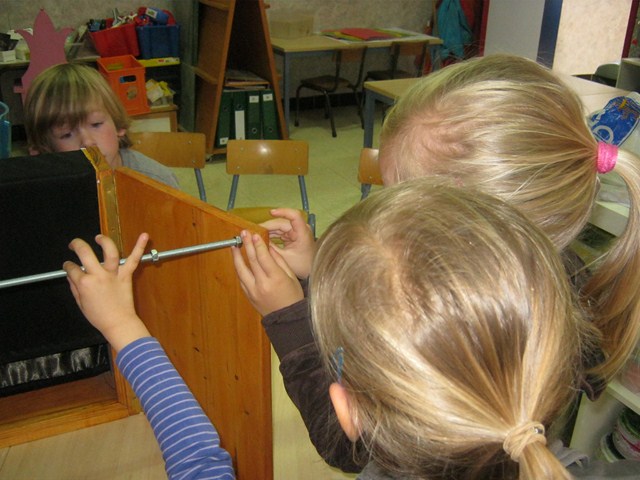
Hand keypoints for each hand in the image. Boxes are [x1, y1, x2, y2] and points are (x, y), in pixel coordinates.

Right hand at [63, 233, 150, 351]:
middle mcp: (98, 275)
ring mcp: (113, 274)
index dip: (68, 266)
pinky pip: (134, 259)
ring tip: (99, 238)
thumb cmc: (99, 316)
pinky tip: (144, 236)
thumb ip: (74, 287)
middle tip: (74, 244)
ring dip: (104, 241)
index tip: (68, 266)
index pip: (72, 268)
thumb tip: (71, 275)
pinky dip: (139, 247)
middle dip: (77, 244)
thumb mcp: (80, 303)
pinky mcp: (126, 275)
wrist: (118, 323)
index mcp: (84, 283)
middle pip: (85, 253)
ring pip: (109, 252)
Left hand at [232, 229, 303, 315]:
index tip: (254, 234)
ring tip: (234, 245)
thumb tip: (268, 247)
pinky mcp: (248, 295)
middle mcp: (262, 284)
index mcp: (276, 278)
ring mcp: (253, 291)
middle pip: (251, 260)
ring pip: (241, 269)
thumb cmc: (293, 297)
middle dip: (247, 244)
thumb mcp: (291, 277)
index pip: (263, 257)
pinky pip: (241, 279)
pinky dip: (239, 268)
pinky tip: (238, 260)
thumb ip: (279, 261)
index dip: (257, 244)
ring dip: (237, 256)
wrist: (287, 319)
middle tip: (243, 233)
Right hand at [260, 208, 315, 278]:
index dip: (283, 212)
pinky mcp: (292, 234)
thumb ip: (270, 248)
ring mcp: (296, 231)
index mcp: (302, 233)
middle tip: (253, 230)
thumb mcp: (284, 258)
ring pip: (279, 226)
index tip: (271, 212)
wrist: (310, 270)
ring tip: (255, 234)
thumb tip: (256, 239)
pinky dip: (271, 234)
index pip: (294, 216)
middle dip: (268, 225)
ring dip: (267, 230)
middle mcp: (300, 229)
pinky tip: (261, 237)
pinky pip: (279, 231)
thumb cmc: (301, 265)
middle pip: (282, 222)